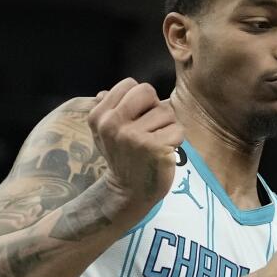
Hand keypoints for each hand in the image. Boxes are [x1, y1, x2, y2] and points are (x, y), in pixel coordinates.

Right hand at [88, 79, 181, 207]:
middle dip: (154, 107)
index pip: (129, 84)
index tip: (137, 118)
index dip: (140, 99)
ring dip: (167, 126)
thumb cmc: (122, 157)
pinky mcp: (155, 148)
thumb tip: (104, 92)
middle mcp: (113, 124)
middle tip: (151, 128)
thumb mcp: (105, 133)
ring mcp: (133, 136)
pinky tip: (164, 151)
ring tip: (156, 142)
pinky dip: (176, 140)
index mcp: (99, 116)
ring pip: (166, 111)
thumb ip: (107, 110)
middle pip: (147, 91)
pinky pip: (177, 129)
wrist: (128, 192)